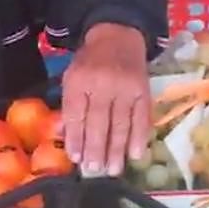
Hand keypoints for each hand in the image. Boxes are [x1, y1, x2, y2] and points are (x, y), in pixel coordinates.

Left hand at [61, 23, 150, 176]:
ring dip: (117, 149)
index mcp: (79, 80)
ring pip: (121, 123)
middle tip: (95, 170)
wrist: (118, 37)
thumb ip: (69, 106)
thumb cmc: (90, 64)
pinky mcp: (143, 91)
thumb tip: (65, 136)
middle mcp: (103, 83)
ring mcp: (126, 87)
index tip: (76, 159)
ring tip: (113, 170)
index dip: (76, 137)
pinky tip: (136, 155)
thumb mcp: (71, 78)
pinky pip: (142, 117)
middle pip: (99, 121)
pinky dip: (140, 137)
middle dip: (96, 148)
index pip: (76, 113)